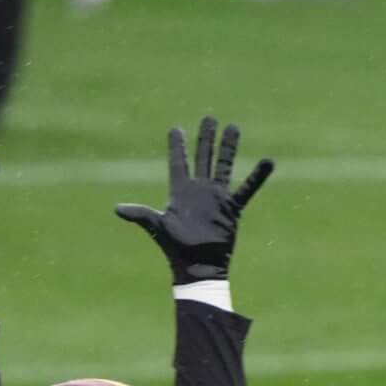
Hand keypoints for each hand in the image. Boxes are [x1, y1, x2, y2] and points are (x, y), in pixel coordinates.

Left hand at [114, 115, 273, 283]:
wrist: (197, 267)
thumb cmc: (175, 249)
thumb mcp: (156, 227)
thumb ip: (140, 214)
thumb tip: (116, 209)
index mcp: (180, 191)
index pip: (178, 162)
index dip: (177, 146)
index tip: (175, 129)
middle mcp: (199, 190)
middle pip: (203, 157)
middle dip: (205, 138)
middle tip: (209, 118)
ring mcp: (217, 197)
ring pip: (224, 165)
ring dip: (228, 147)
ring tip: (233, 127)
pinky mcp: (231, 208)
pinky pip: (247, 188)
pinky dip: (257, 176)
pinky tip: (268, 161)